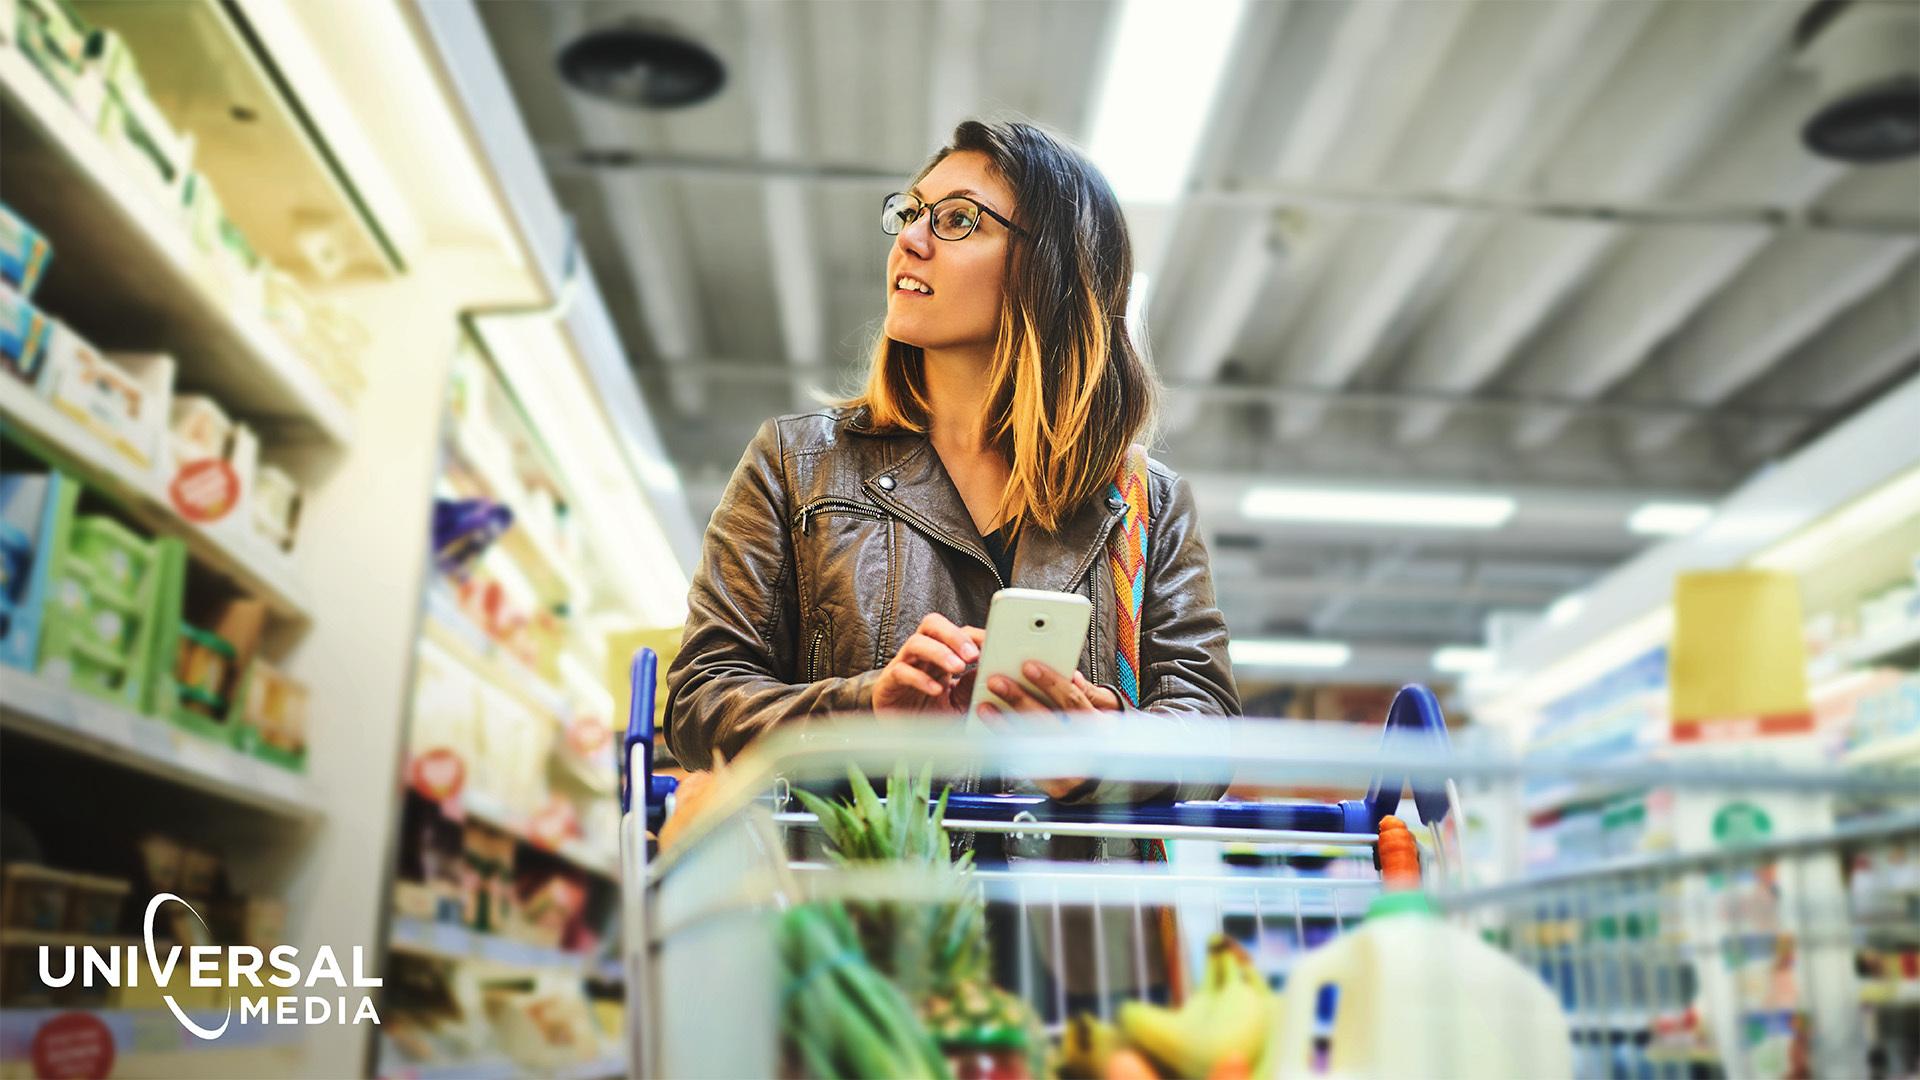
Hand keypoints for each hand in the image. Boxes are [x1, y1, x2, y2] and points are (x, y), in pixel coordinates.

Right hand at [872, 613, 985, 714]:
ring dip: (939, 652)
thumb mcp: (961, 702)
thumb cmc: (932, 716)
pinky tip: (936, 690)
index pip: (956, 632)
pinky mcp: (888, 683)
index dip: (973, 635)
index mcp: (942, 655)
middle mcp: (922, 656)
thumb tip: (990, 669)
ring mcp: (903, 666)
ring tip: (958, 667)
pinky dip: (920, 678)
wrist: (905, 741)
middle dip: (954, 635)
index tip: (991, 645)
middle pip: (933, 625)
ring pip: (916, 643)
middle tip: (972, 655)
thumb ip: (972, 686)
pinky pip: (901, 672)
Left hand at [976, 662, 1122, 797]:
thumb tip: (1072, 676)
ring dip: (1004, 723)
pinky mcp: (1053, 785)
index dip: (1050, 682)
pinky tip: (993, 734)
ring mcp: (1069, 770)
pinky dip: (1008, 748)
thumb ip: (1087, 696)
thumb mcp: (1105, 717)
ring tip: (986, 707)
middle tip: (997, 682)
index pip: (1072, 699)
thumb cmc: (1099, 743)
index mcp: (1097, 727)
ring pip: (1031, 743)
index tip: (1028, 666)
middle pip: (1046, 719)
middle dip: (1018, 698)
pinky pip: (1026, 765)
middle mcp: (1083, 748)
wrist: (1103, 783)